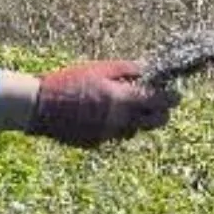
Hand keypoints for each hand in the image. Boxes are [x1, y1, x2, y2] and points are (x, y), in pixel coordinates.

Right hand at [27, 59, 176, 148]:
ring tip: (122, 105)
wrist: (38, 106)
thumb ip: (128, 70)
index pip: (160, 103)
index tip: (175, 94)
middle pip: (155, 123)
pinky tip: (100, 114)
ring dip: (136, 120)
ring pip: (135, 131)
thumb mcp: (100, 69)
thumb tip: (150, 70)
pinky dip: (115, 126)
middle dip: (160, 112)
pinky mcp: (96, 144)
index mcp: (123, 100)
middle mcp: (120, 122)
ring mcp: (108, 136)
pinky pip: (115, 136)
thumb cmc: (69, 82)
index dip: (172, 98)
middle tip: (156, 103)